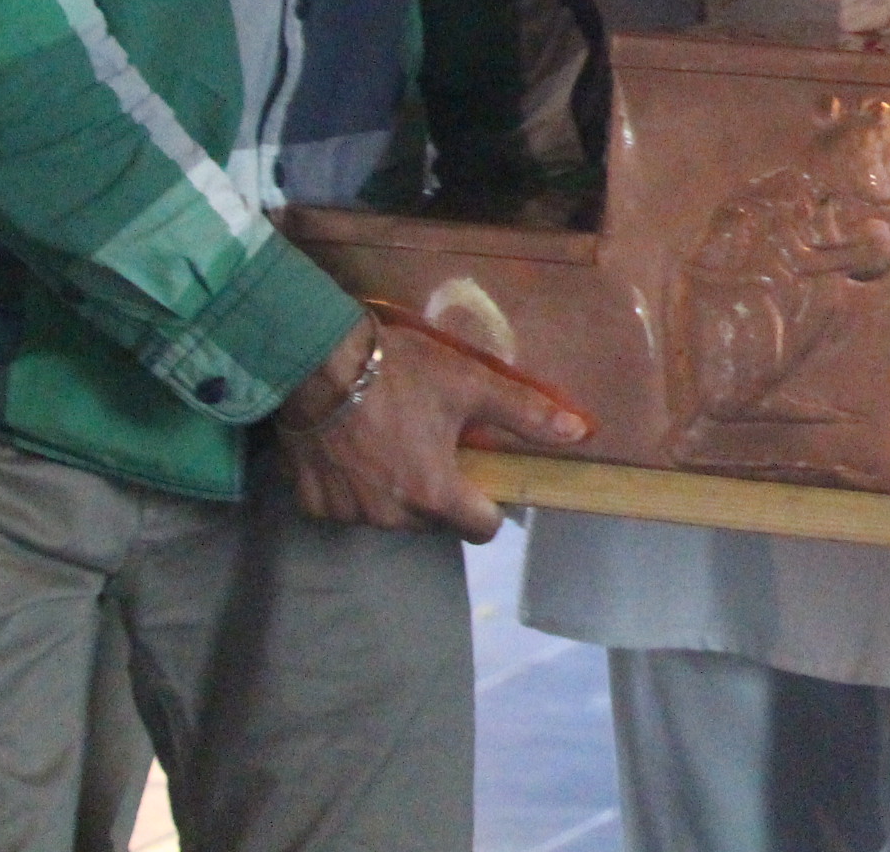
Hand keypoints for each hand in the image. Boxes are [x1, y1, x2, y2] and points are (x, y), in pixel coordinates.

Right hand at [277, 316, 590, 540]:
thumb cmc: (400, 373)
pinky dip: (354, 487)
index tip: (483, 477)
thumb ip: (526, 415)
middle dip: (441, 492)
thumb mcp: (471, 385)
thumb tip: (579, 433)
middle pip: (434, 520)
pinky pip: (346, 506)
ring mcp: (347, 513)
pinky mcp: (311, 503)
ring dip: (397, 491)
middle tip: (435, 446)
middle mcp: (390, 516)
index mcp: (434, 494)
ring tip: (393, 443)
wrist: (316, 361)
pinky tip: (354, 451)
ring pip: (390, 514)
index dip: (490, 506)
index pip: (481, 529)